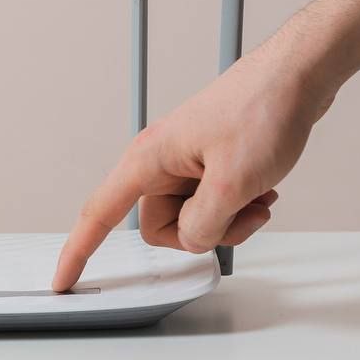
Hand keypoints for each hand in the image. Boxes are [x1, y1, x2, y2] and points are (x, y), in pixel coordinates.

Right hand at [52, 0, 359, 289]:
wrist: (297, 77)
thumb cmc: (262, 110)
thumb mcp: (233, 182)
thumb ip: (204, 224)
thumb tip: (194, 240)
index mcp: (148, 160)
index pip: (98, 214)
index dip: (78, 252)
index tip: (62, 282)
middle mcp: (161, 161)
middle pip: (162, 227)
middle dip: (202, 232)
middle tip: (239, 211)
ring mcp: (186, 162)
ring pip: (193, 219)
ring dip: (228, 219)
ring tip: (258, 195)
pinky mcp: (210, 162)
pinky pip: (213, 203)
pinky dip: (239, 206)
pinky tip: (263, 189)